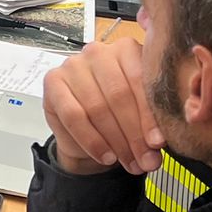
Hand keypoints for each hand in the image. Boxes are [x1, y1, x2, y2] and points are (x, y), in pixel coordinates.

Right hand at [41, 34, 164, 174]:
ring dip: (116, 141)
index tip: (159, 143)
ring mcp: (73, 65)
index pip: (141, 80)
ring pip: (97, 107)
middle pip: (119, 95)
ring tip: (129, 162)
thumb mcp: (141, 115)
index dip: (151, 115)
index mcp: (127, 49)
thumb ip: (152, 124)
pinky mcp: (53, 82)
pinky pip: (74, 116)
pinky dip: (92, 141)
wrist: (87, 132)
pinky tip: (106, 156)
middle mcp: (99, 52)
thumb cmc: (119, 116)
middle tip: (146, 160)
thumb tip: (158, 144)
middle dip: (135, 134)